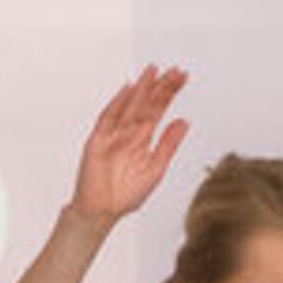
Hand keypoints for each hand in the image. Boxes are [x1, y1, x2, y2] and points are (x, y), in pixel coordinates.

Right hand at [72, 65, 189, 224]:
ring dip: (141, 89)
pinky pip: (108, 118)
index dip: (170, 92)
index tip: (183, 77)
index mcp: (143, 140)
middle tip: (174, 70)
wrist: (103, 211)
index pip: (159, 109)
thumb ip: (169, 145)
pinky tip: (127, 89)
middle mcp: (129, 133)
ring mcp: (113, 135)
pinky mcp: (98, 141)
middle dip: (160, 87)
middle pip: (146, 104)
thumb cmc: (126, 195)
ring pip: (129, 106)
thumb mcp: (156, 169)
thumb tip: (184, 122)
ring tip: (153, 71)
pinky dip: (116, 104)